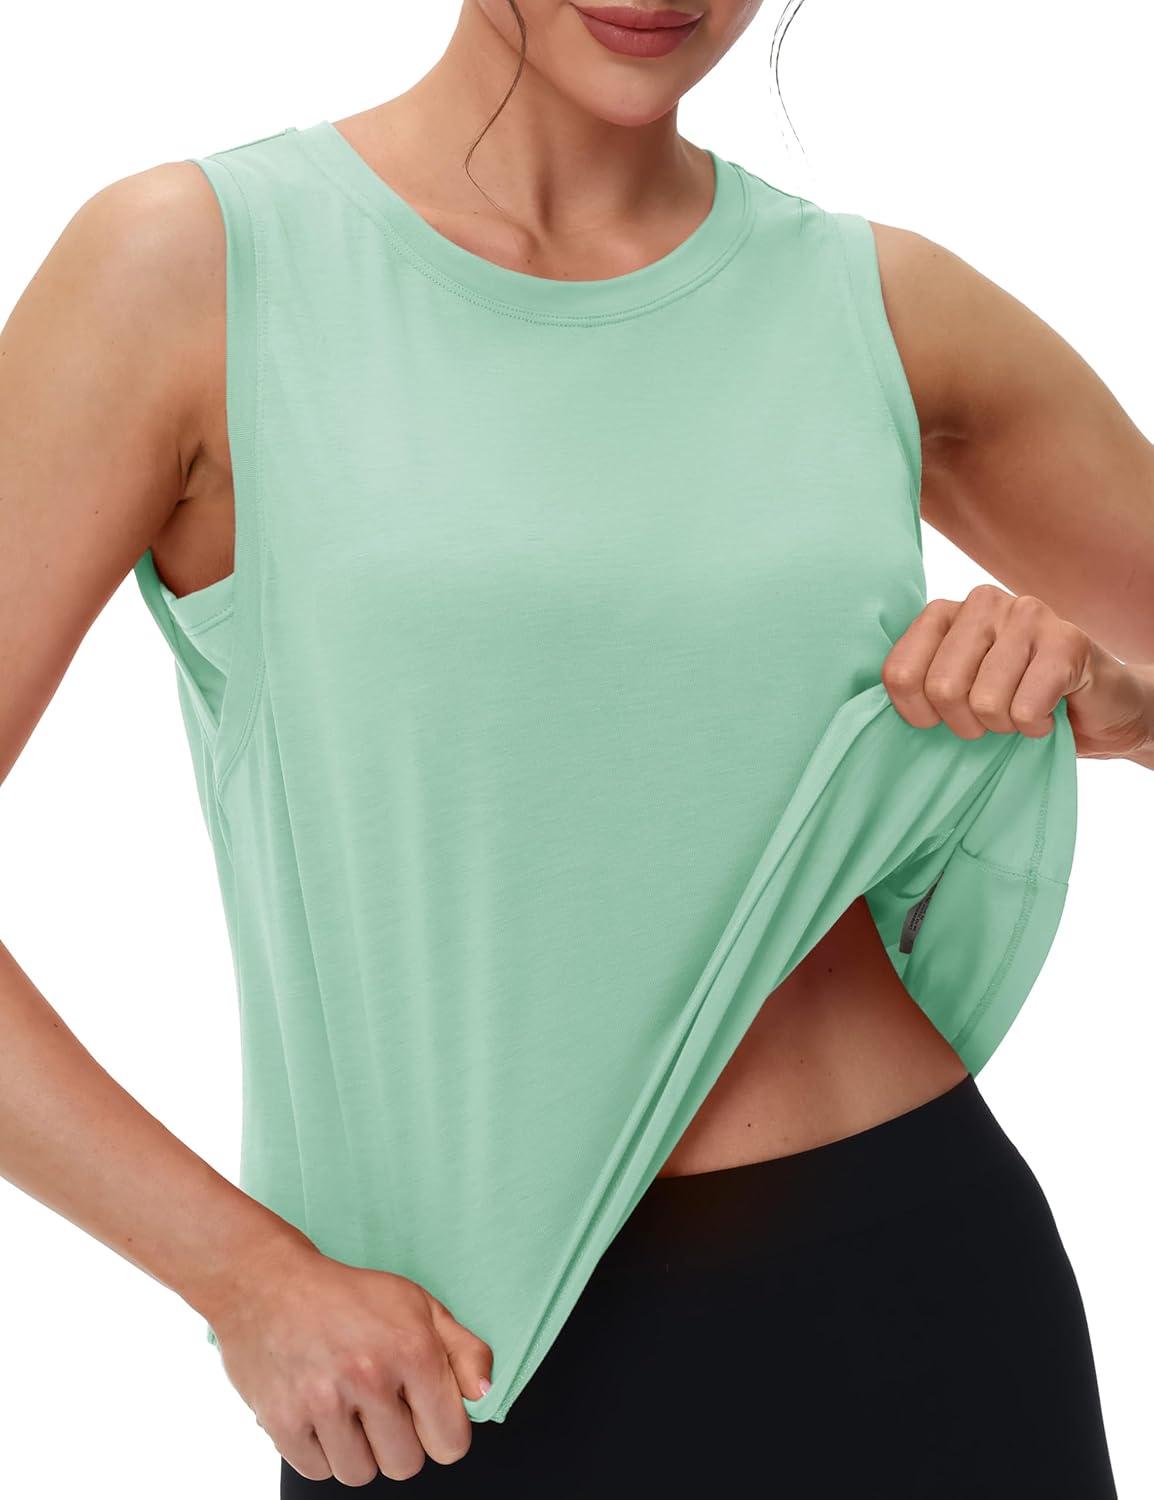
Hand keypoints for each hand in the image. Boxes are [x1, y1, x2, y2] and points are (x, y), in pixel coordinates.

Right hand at [206, 1234, 493, 1484]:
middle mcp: (370, 1377)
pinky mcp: (283, 1420)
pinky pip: (318, 1470)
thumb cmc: (347, 1295)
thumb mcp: (417, 1304)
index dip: (441, 1433)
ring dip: (358, 1450)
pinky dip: (320, 1451)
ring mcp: (323, 1401)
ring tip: (348, 1410)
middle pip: (405, 1465)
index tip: (425, 1415)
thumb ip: (462, 1349)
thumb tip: (483, 1394)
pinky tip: (318, 1413)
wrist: (268, 1283)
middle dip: (399, 1442)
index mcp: (412, 1349)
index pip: (450, 1442)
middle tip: (381, 1407)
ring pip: (361, 1473)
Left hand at [881, 584, 1152, 759]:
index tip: (939, 721)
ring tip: (1020, 713)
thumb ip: (917, 687)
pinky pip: (1024, 708)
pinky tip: (1047, 713)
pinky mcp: (1067, 639)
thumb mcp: (956, 691)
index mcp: (943, 613)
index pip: (900, 673)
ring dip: (1003, 726)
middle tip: (989, 720)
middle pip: (941, 688)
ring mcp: (1026, 614)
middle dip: (965, 724)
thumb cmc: (1014, 700)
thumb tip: (870, 717)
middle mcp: (981, 603)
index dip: (917, 714)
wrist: (1096, 706)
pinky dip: (1034, 727)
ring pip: (984, 702)